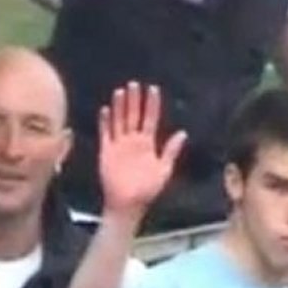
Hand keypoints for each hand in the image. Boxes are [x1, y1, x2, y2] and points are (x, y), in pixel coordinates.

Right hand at [98, 81, 186, 217]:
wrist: (128, 204)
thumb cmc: (148, 190)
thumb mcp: (164, 169)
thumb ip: (171, 150)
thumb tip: (182, 133)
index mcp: (147, 144)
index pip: (150, 119)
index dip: (151, 104)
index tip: (153, 89)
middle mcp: (133, 141)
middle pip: (133, 115)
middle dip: (134, 100)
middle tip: (135, 84)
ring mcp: (119, 145)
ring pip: (119, 120)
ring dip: (119, 106)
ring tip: (121, 91)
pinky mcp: (107, 151)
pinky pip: (105, 133)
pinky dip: (105, 122)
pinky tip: (105, 110)